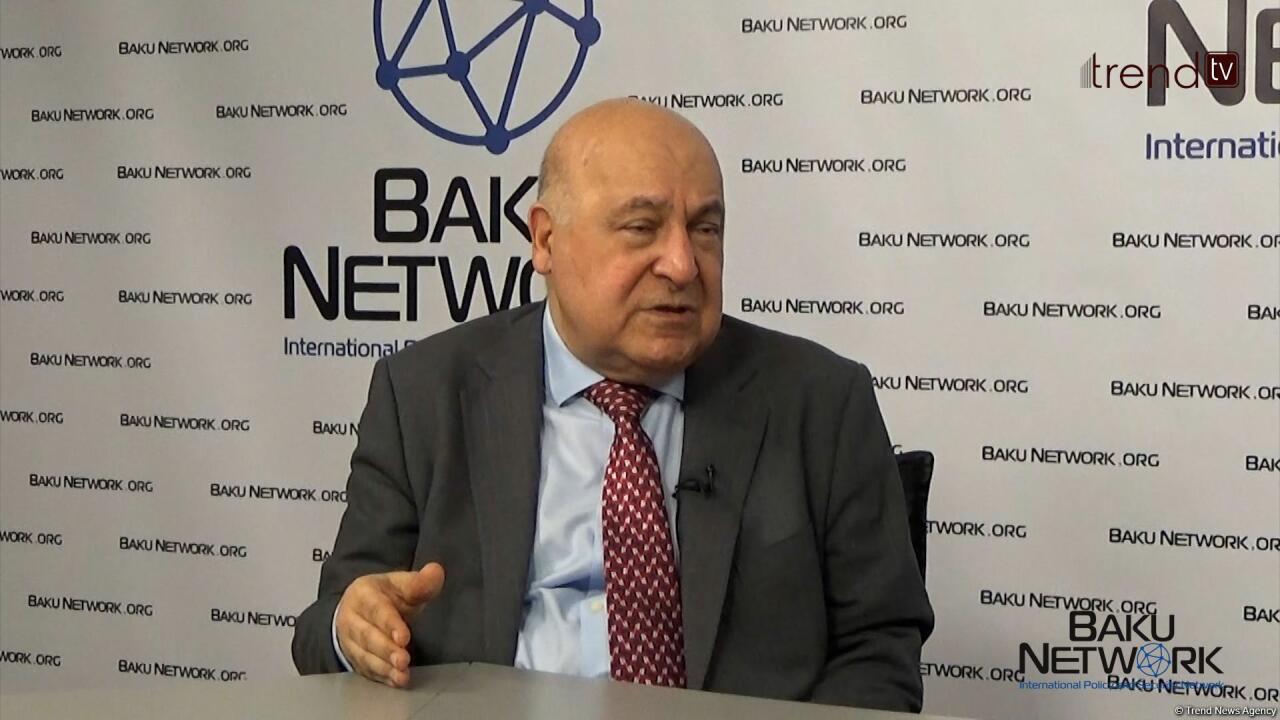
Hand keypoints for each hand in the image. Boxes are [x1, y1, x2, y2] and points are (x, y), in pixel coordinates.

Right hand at [335, 563, 444, 687]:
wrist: (358, 608)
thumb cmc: (384, 596)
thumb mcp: (401, 583)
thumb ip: (419, 582)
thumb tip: (435, 572)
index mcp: (363, 594)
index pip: (376, 610)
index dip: (390, 624)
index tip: (404, 637)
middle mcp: (352, 618)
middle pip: (367, 636)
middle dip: (386, 650)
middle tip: (403, 660)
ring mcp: (350, 641)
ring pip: (365, 656)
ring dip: (384, 667)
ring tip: (401, 674)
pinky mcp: (355, 659)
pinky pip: (366, 670)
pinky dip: (382, 677)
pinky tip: (396, 681)